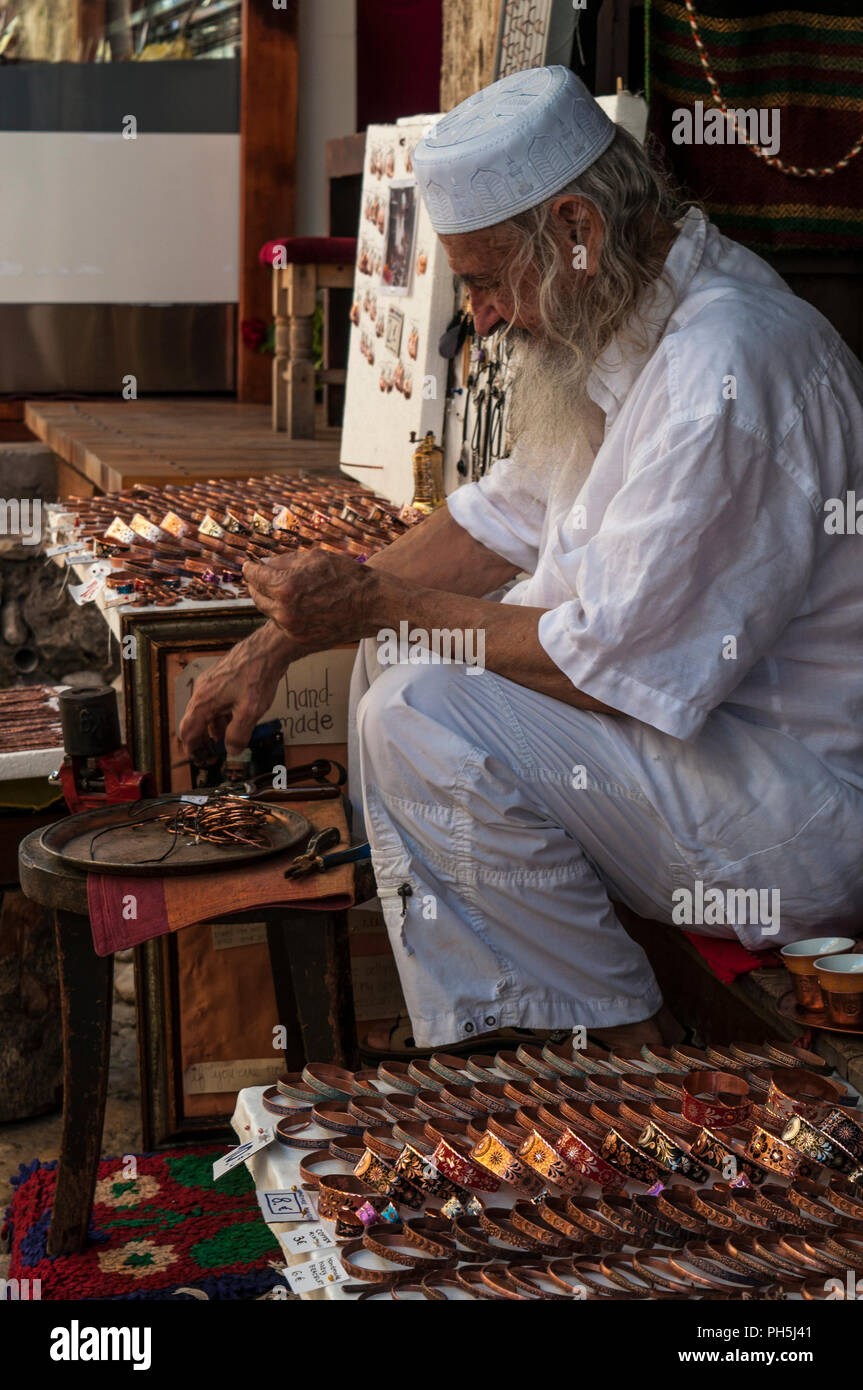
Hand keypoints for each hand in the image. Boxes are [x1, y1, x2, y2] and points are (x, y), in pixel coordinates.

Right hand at [179, 620, 294, 758]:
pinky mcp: (219, 677)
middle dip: (202, 740)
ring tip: (225, 740)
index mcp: (204, 701)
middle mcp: (202, 691)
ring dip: (213, 728)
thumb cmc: (257, 675)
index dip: (192, 749)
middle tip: (212, 754)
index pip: (188, 731)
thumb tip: (232, 749)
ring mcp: (210, 682)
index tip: (200, 759)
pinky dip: (219, 714)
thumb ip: (238, 734)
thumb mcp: (250, 711)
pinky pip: (214, 701)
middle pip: (194, 722)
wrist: (267, 649)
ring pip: (205, 711)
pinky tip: (233, 720)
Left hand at [243, 549, 378, 647]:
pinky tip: (295, 604)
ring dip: (270, 599)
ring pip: (268, 611)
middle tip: (261, 577)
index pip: (253, 575)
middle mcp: (284, 611)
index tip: (250, 566)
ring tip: (281, 590)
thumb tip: (263, 564)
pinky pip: (282, 624)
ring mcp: (292, 629)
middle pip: (256, 595)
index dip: (250, 568)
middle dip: (257, 584)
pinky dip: (283, 613)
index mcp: (285, 587)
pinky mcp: (301, 639)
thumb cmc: (346, 576)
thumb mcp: (314, 558)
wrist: (372, 604)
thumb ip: (284, 561)